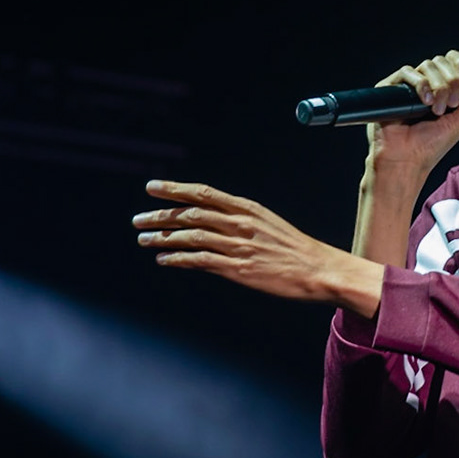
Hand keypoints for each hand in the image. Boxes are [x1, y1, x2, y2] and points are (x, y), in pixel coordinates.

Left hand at [134, 180, 384, 314]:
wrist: (320, 270)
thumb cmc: (296, 249)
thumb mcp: (268, 223)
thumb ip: (241, 220)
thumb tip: (215, 221)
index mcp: (247, 208)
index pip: (203, 194)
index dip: (175, 190)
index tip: (152, 188)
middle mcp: (239, 223)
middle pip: (191, 215)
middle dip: (161, 216)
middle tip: (138, 219)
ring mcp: (238, 246)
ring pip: (191, 237)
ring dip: (164, 238)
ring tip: (144, 239)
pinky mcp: (238, 269)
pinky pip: (200, 261)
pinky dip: (178, 259)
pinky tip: (164, 259)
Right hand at [366, 51, 458, 177]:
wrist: (407, 160)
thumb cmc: (431, 146)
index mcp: (444, 88)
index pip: (454, 61)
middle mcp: (426, 84)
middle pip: (442, 61)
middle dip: (452, 82)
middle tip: (451, 106)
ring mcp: (409, 85)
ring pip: (428, 65)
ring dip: (439, 87)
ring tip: (436, 110)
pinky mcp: (391, 87)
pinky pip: (408, 71)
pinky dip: (421, 85)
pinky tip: (425, 102)